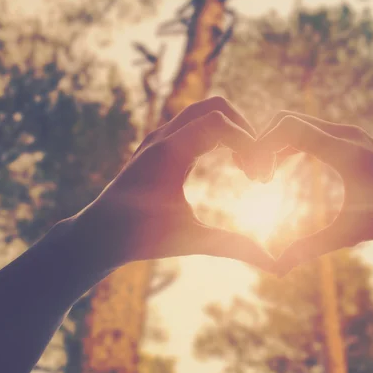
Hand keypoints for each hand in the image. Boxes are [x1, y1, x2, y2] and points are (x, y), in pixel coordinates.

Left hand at [71, 97, 274, 271]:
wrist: (99, 235)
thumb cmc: (140, 238)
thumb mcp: (190, 241)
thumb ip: (233, 246)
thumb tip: (274, 265)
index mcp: (168, 153)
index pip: (219, 122)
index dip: (248, 142)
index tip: (260, 176)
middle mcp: (163, 138)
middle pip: (215, 107)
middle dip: (245, 130)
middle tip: (258, 165)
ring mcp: (160, 138)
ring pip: (205, 113)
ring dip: (233, 131)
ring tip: (247, 167)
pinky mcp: (160, 146)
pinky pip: (196, 126)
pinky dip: (219, 136)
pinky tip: (230, 165)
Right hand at [254, 111, 372, 273]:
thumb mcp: (353, 231)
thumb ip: (313, 246)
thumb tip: (279, 267)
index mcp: (342, 149)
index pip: (287, 128)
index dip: (261, 145)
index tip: (254, 176)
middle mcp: (345, 135)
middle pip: (288, 121)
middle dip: (265, 143)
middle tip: (256, 177)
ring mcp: (352, 135)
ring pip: (302, 126)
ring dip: (279, 144)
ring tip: (267, 177)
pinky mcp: (356, 142)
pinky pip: (315, 133)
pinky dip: (295, 145)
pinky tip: (289, 170)